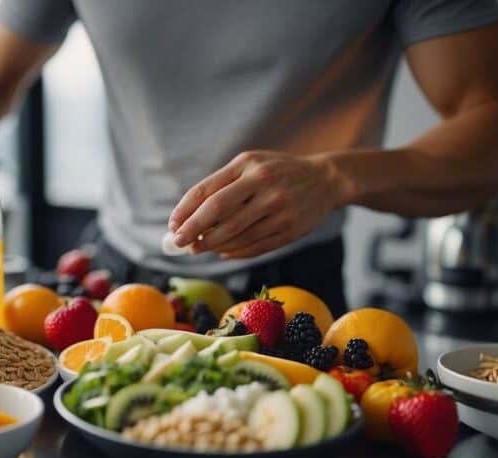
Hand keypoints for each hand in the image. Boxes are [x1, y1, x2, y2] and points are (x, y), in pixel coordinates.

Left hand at [168, 150, 348, 258]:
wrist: (326, 180)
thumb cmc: (278, 172)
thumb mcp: (251, 165)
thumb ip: (222, 185)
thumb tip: (188, 216)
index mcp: (248, 165)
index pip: (207, 190)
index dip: (185, 210)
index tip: (172, 225)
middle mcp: (264, 184)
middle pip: (217, 211)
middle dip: (192, 229)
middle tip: (178, 243)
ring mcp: (278, 208)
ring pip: (235, 233)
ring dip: (210, 244)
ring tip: (197, 248)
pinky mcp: (290, 229)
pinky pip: (254, 246)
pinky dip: (234, 251)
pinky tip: (222, 252)